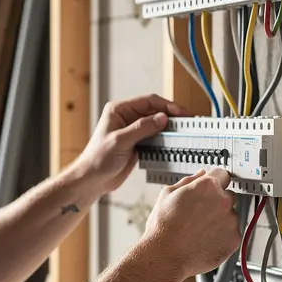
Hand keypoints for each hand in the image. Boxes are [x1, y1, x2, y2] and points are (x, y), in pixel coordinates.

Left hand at [72, 94, 189, 195]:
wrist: (92, 180)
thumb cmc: (98, 158)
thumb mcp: (120, 141)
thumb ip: (142, 128)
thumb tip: (163, 118)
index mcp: (119, 110)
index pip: (148, 101)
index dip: (167, 105)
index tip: (181, 113)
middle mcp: (127, 117)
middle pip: (155, 111)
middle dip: (172, 115)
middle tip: (189, 122)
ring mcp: (133, 130)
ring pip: (157, 124)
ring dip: (170, 128)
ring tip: (186, 131)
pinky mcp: (138, 143)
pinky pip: (155, 137)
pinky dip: (166, 139)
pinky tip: (175, 143)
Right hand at [143, 168, 241, 280]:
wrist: (166, 256)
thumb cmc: (163, 227)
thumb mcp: (167, 195)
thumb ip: (188, 181)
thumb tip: (201, 174)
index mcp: (207, 186)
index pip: (222, 174)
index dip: (213, 181)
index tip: (209, 189)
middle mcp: (223, 201)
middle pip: (228, 195)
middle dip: (216, 202)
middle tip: (198, 214)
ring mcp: (231, 221)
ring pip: (230, 215)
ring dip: (219, 220)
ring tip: (198, 230)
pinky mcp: (234, 239)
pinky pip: (231, 233)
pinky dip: (221, 236)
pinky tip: (204, 240)